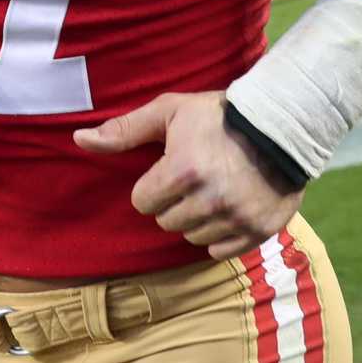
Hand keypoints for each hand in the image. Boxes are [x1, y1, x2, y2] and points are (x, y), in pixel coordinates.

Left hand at [74, 92, 297, 260]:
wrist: (283, 125)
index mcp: (183, 171)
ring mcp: (236, 218)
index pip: (142, 202)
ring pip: (192, 237)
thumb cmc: (218, 115)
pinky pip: (220, 250)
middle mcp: (209, 199)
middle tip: (194, 179)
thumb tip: (79, 139)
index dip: (153, 186)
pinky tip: (229, 208)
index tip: (171, 169)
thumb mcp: (169, 112)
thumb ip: (124, 130)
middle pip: (166, 222)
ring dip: (197, 219)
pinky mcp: (258, 230)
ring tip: (214, 190)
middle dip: (174, 203)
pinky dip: (221, 235)